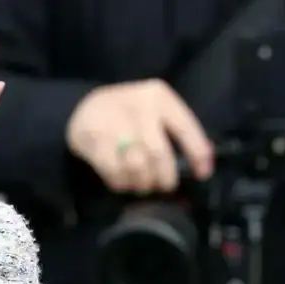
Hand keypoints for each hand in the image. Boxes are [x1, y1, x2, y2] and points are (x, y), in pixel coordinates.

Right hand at [65, 79, 213, 193]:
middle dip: (164, 177)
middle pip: (159, 153)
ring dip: (142, 182)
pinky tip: (122, 182)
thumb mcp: (154, 109)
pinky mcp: (94, 140)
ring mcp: (113, 123)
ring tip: (142, 185)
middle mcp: (138, 107)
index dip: (197, 154)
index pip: (185, 127)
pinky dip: (120, 182)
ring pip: (137, 165)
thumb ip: (175, 129)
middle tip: (162, 186)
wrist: (83, 106)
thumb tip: (202, 161)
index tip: (202, 174)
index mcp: (158, 97)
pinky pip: (113, 170)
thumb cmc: (128, 112)